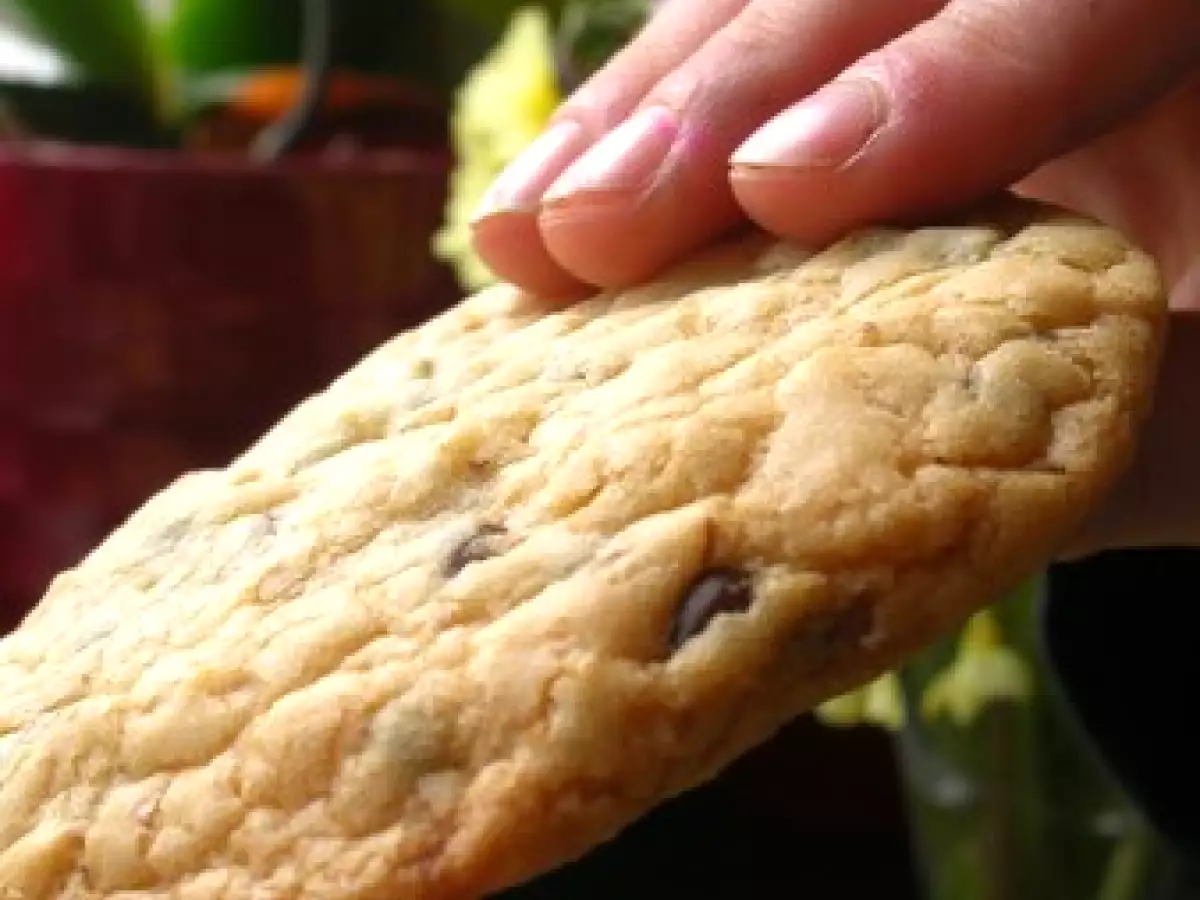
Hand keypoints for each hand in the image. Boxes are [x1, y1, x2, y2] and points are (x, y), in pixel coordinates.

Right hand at [469, 0, 1199, 554]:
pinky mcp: (856, 69)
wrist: (1195, 314)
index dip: (946, 72)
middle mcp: (1057, 3)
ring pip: (770, 5)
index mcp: (1190, 31)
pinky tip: (556, 207)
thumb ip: (1164, 433)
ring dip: (640, 116)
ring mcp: (934, 27)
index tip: (778, 191)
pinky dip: (645, 138)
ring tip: (526, 231)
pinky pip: (739, 66)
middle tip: (585, 223)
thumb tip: (971, 498)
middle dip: (720, 94)